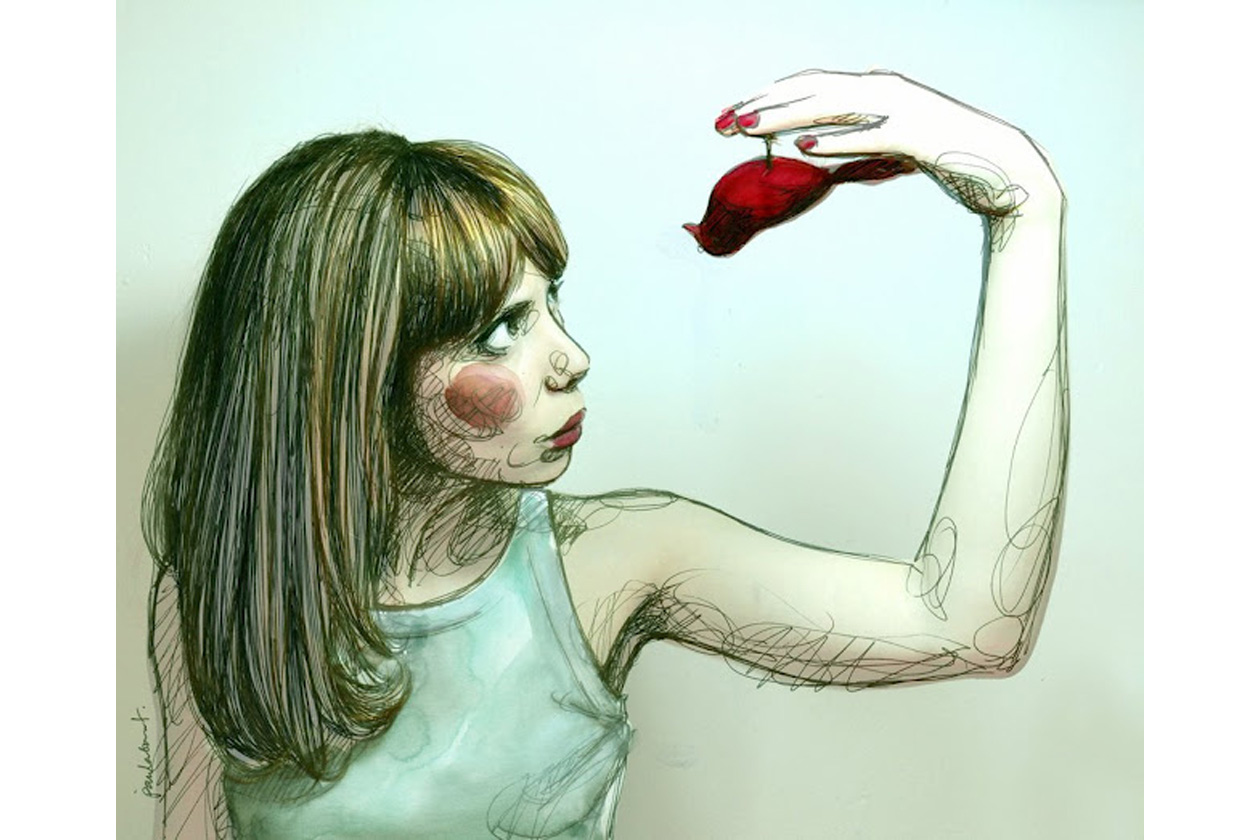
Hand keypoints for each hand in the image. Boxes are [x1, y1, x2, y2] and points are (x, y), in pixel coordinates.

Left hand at [715, 70, 1060, 218]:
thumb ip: (855, 137)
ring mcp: (902, 109)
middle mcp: (885, 89)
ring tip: (747, 127)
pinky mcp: (918, 136)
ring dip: (785, 116)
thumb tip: (816, 140)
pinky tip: (805, 148)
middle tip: (722, 122)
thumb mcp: (891, 146)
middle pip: (812, 90)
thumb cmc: (948, 158)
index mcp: (876, 88)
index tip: (731, 113)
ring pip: (831, 106)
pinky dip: (836, 141)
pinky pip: (870, 136)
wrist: (1007, 171)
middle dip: (764, 104)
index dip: (769, 96)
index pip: (811, 85)